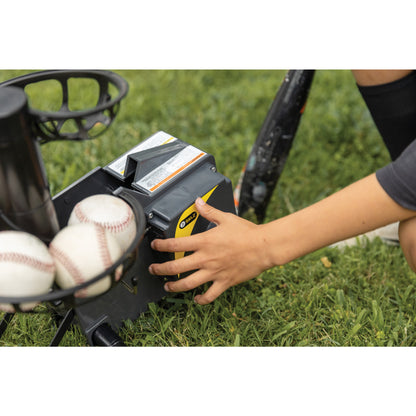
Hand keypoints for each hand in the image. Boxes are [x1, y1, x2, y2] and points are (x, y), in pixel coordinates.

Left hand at [149, 198, 272, 304]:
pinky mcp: (224, 282)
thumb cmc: (246, 232)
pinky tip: (196, 299)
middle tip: (154, 269)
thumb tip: (198, 202)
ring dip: (174, 286)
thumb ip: (209, 211)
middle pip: (176, 267)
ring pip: (188, 284)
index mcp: (204, 242)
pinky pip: (210, 295)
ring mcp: (214, 272)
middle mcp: (206, 258)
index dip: (161, 245)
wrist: (264, 246)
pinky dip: (201, 299)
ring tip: (167, 286)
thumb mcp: (225, 218)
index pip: (175, 244)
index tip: (155, 245)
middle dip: (160, 270)